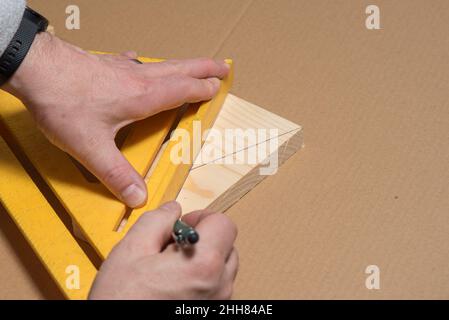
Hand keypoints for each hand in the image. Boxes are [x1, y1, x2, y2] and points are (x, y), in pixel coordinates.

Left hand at [4, 32, 228, 207]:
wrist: (35, 69)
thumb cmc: (63, 103)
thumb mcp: (90, 147)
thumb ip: (116, 174)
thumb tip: (138, 197)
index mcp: (142, 97)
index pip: (182, 91)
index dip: (202, 89)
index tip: (218, 88)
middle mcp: (137, 79)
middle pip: (179, 70)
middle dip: (203, 69)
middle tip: (222, 66)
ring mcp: (121, 68)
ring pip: (161, 64)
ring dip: (182, 65)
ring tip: (193, 66)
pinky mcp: (105, 64)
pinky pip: (133, 63)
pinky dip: (143, 64)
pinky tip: (138, 62)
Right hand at [88, 201, 237, 299]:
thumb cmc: (122, 299)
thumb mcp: (131, 250)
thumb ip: (157, 221)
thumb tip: (173, 209)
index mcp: (204, 264)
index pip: (224, 223)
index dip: (201, 218)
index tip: (181, 226)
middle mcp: (219, 286)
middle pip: (227, 245)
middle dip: (202, 239)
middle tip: (171, 248)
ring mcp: (218, 303)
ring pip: (222, 267)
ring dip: (202, 260)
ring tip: (170, 269)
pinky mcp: (213, 313)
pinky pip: (216, 287)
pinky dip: (201, 279)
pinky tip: (174, 286)